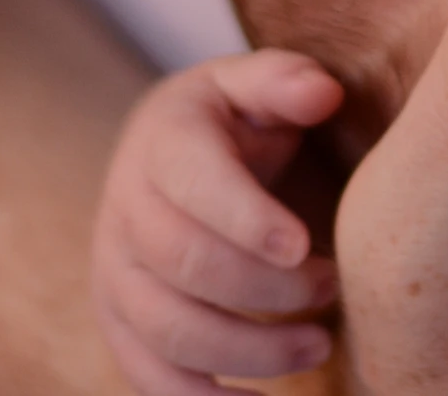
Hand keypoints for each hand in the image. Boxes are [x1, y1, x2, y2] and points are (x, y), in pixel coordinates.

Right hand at [91, 50, 343, 395]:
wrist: (168, 152)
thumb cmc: (232, 117)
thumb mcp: (254, 82)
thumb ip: (285, 80)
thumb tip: (322, 93)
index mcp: (163, 140)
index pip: (195, 184)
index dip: (247, 219)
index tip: (303, 245)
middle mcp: (126, 210)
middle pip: (186, 265)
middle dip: (266, 289)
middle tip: (332, 287)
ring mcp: (115, 273)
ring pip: (169, 330)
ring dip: (248, 351)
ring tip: (318, 344)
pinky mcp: (119, 323)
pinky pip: (148, 377)